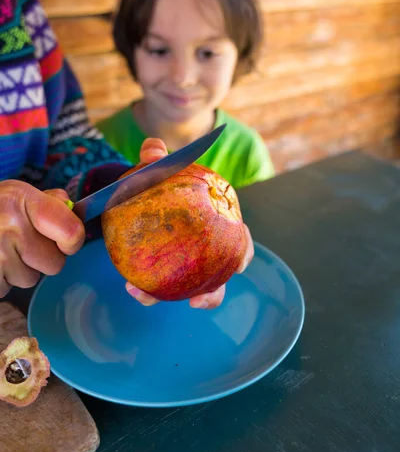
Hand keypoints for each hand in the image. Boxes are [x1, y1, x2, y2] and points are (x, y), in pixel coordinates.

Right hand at [0, 181, 84, 297]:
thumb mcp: (14, 193)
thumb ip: (46, 202)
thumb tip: (72, 210)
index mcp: (22, 200)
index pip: (71, 232)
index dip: (73, 241)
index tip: (66, 240)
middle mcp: (9, 227)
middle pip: (54, 264)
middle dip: (42, 258)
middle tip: (21, 244)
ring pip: (30, 279)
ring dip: (19, 269)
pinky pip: (6, 288)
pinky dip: (0, 280)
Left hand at [125, 138, 254, 309]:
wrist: (138, 194)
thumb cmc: (159, 181)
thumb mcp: (159, 167)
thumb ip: (157, 158)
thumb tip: (154, 150)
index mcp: (217, 226)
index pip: (241, 241)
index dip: (243, 254)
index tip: (239, 266)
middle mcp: (206, 251)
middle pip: (218, 278)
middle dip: (212, 295)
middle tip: (197, 301)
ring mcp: (185, 265)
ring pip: (187, 290)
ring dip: (169, 299)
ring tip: (146, 297)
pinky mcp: (163, 272)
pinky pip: (158, 286)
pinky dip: (146, 291)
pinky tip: (130, 287)